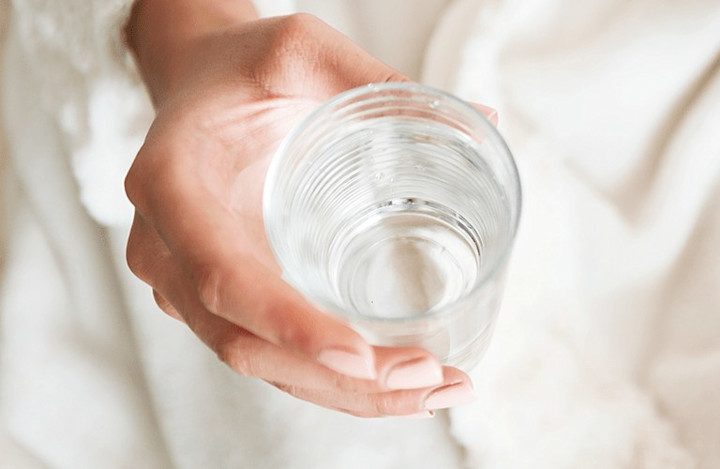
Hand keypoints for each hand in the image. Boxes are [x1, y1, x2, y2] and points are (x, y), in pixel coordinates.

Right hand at [124, 4, 475, 416]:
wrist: (197, 81)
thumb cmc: (242, 66)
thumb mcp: (298, 48)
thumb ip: (373, 78)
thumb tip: (482, 119)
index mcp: (172, 185)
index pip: (223, 278)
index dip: (289, 326)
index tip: (360, 355)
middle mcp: (168, 249)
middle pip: (245, 344)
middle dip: (338, 377)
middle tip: (426, 375)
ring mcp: (189, 283)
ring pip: (261, 364)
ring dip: (347, 393)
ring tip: (435, 390)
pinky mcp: (222, 299)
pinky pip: (272, 355)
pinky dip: (334, 381)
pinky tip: (401, 385)